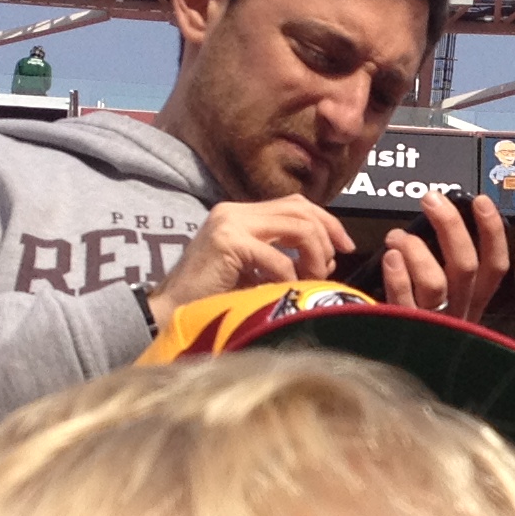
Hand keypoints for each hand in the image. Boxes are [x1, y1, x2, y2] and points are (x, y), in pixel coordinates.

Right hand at [147, 196, 351, 315]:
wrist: (170, 311)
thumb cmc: (212, 297)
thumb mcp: (252, 269)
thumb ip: (280, 254)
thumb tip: (326, 257)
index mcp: (241, 213)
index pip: (296, 204)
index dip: (327, 221)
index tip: (344, 247)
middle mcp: (235, 211)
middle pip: (301, 208)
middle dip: (328, 235)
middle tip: (332, 265)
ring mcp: (230, 223)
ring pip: (297, 226)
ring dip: (315, 255)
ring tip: (313, 278)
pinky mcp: (227, 242)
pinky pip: (278, 257)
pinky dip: (290, 276)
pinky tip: (284, 290)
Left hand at [376, 189, 510, 321]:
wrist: (392, 384)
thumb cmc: (411, 324)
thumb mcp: (438, 297)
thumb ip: (442, 266)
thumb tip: (435, 224)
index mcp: (472, 303)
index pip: (495, 266)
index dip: (492, 232)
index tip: (480, 201)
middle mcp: (459, 314)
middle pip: (466, 266)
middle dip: (450, 225)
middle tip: (431, 199)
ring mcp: (434, 326)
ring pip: (437, 283)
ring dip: (416, 250)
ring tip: (396, 237)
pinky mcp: (405, 334)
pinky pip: (404, 302)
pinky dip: (398, 275)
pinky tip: (389, 258)